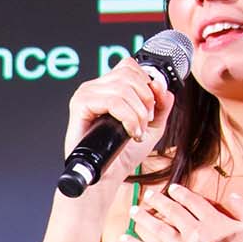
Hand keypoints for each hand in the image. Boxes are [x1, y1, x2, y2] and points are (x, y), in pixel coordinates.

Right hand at [62, 58, 174, 176]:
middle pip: (129, 73)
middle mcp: (96, 87)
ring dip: (138, 112)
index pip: (129, 65)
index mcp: (108, 87)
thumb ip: (162, 104)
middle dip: (146, 99)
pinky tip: (130, 131)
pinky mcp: (80, 104)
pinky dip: (128, 117)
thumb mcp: (153, 125)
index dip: (147, 83)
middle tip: (145, 121)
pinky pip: (113, 101)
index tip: (151, 108)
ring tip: (137, 130)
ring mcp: (86, 94)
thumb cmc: (125, 153)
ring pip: (123, 87)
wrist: (109, 175)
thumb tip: (161, 85)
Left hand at [119, 183, 242, 241]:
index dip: (181, 193)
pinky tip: (124, 239)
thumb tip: (234, 194)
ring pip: (159, 229)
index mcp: (214, 220)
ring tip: (133, 210)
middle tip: (149, 195)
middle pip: (173, 211)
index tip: (172, 189)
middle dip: (159, 201)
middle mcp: (195, 231)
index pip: (193, 202)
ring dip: (144, 218)